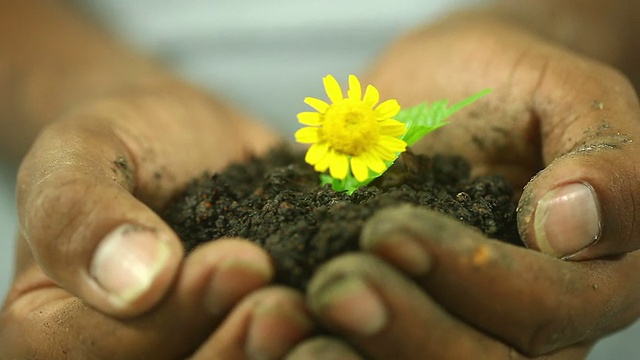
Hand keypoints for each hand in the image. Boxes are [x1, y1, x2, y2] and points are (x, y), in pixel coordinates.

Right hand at [0, 85, 314, 357]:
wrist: (176, 139)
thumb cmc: (121, 141)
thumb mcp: (79, 154)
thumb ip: (80, 213)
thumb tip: (132, 285)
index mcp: (53, 335)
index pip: (102, 356)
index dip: (172, 319)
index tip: (240, 262)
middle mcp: (121, 355)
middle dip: (234, 352)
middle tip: (287, 306)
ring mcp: (187, 345)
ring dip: (277, 359)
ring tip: (318, 311)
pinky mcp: (238, 332)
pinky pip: (270, 350)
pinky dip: (310, 340)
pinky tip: (342, 314)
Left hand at [290, 10, 639, 358]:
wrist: (446, 93)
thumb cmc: (513, 84)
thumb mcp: (573, 96)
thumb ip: (605, 159)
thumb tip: (574, 227)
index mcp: (586, 282)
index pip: (543, 312)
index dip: (473, 281)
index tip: (390, 230)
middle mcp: (524, 326)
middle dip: (403, 331)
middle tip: (332, 288)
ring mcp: (457, 325)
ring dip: (350, 358)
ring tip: (284, 324)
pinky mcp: (396, 313)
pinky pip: (364, 347)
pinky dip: (318, 345)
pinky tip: (271, 329)